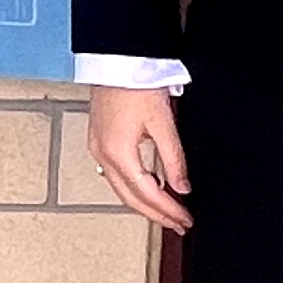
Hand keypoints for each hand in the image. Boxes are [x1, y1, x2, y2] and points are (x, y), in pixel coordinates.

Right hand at [83, 85, 191, 233]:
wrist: (117, 58)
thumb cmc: (135, 82)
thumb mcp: (163, 123)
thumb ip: (174, 158)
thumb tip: (183, 186)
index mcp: (118, 152)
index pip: (147, 194)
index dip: (168, 210)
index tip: (185, 219)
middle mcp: (103, 154)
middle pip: (130, 198)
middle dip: (156, 214)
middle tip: (178, 224)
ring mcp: (97, 147)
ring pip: (121, 188)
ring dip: (144, 203)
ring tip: (166, 211)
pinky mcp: (99, 139)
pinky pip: (115, 174)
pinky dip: (133, 187)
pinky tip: (147, 187)